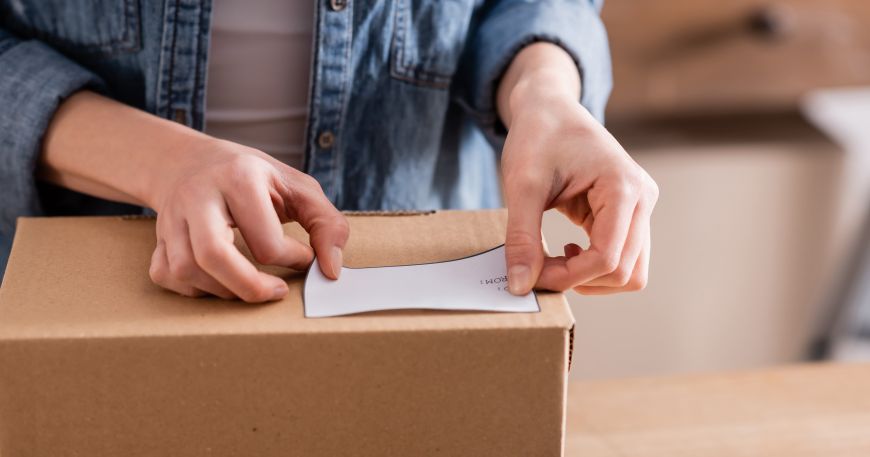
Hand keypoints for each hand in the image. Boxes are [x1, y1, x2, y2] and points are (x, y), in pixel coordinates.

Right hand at [146, 137, 348, 301]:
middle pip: (213, 255)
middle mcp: (199, 195)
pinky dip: (192, 289)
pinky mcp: (157, 237)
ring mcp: (172, 216)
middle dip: (249, 287)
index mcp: (239, 177)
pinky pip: (165, 274)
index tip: (303, 257)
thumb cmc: (254, 178)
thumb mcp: (299, 187)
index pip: (266, 240)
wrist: (192, 161)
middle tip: (275, 292)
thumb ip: (327, 224)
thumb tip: (331, 270)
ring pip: (186, 270)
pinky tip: (217, 280)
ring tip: (249, 284)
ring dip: (223, 290)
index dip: (293, 259)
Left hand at [497, 44, 658, 295]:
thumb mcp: (522, 186)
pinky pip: (622, 258)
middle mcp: (642, 199)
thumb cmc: (538, 137)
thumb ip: (522, 238)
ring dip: (590, 279)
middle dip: (579, 280)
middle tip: (538, 269)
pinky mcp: (631, 215)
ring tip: (554, 261)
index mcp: (623, 187)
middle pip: (625, 273)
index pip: (608, 258)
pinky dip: (593, 268)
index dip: (568, 277)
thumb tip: (520, 287)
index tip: (531, 274)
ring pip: (630, 273)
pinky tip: (567, 251)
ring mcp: (641, 208)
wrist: (550, 109)